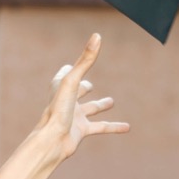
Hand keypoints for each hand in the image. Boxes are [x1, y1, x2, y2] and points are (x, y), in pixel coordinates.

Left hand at [41, 34, 129, 158]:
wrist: (51, 141)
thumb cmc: (58, 110)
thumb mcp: (73, 81)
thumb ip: (86, 60)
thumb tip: (97, 36)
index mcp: (61, 86)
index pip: (66, 73)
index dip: (71, 69)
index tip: (74, 65)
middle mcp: (67, 101)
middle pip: (77, 91)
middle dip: (84, 87)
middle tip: (89, 86)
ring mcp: (74, 116)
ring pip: (90, 109)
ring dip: (100, 106)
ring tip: (111, 102)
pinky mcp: (81, 131)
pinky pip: (101, 127)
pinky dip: (114, 127)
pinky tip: (127, 128)